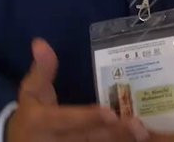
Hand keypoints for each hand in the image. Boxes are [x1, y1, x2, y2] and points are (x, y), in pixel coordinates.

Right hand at [7, 39, 145, 141]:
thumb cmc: (30, 116)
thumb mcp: (30, 92)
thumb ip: (41, 69)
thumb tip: (40, 42)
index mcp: (42, 122)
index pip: (67, 119)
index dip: (88, 117)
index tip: (110, 113)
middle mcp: (58, 141)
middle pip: (89, 137)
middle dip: (115, 132)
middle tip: (138, 126)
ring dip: (121, 140)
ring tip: (142, 133)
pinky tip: (136, 140)